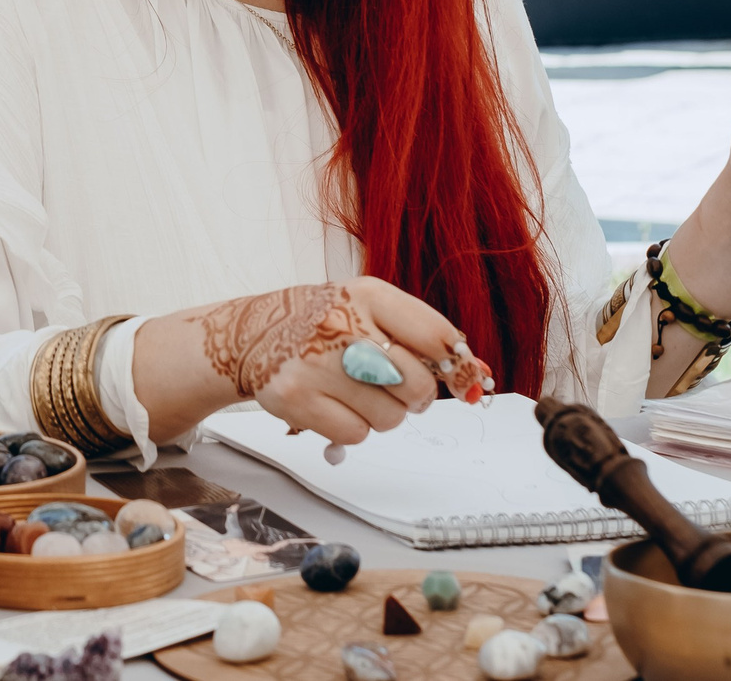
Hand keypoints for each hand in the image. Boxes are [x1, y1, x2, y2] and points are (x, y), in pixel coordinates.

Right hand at [198, 278, 490, 448]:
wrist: (254, 334)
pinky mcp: (297, 399)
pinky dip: (351, 427)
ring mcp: (317, 363)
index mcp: (366, 295)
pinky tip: (333, 403)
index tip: (458, 377)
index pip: (435, 336)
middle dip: (414, 396)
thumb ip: (420, 334)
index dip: (455, 364)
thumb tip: (476, 375)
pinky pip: (355, 434)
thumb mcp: (369, 308)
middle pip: (416, 385)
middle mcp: (341, 324)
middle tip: (395, 387)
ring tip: (355, 391)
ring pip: (389, 417)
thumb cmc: (323, 323)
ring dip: (381, 413)